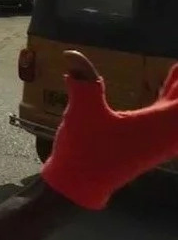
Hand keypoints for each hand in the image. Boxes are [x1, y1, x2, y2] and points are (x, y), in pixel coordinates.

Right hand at [41, 51, 177, 209]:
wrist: (78, 185)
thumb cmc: (83, 149)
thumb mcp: (82, 112)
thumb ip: (84, 82)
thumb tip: (72, 54)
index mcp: (161, 124)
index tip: (177, 66)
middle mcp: (168, 135)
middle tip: (176, 69)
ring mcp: (161, 143)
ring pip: (177, 116)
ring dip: (176, 97)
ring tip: (175, 75)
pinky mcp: (150, 147)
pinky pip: (171, 122)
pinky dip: (171, 105)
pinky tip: (164, 94)